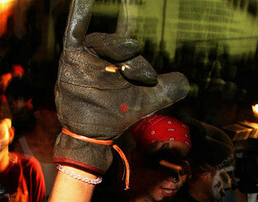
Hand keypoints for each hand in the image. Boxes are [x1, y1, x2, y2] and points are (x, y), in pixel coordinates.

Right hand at [53, 0, 188, 174]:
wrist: (92, 134)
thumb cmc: (118, 113)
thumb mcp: (148, 100)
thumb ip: (170, 88)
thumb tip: (186, 80)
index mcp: (120, 58)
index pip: (133, 51)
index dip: (142, 65)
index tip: (150, 80)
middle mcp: (103, 52)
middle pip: (120, 45)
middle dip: (133, 61)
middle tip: (140, 77)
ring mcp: (86, 54)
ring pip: (104, 43)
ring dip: (117, 52)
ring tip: (124, 71)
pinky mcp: (72, 57)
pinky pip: (75, 28)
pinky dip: (80, 9)